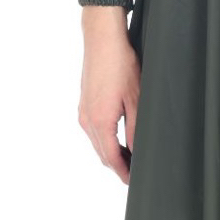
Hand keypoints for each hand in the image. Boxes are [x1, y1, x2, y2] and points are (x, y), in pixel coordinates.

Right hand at [77, 6, 140, 183]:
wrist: (102, 38)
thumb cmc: (120, 63)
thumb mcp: (135, 98)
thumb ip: (135, 129)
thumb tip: (137, 151)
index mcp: (99, 121)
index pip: (111, 158)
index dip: (123, 173)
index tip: (134, 181)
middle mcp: (86, 119)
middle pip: (102, 153)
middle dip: (117, 165)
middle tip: (135, 171)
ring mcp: (82, 110)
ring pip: (96, 142)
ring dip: (110, 152)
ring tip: (129, 155)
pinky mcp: (83, 102)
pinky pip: (92, 129)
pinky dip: (104, 138)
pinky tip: (117, 134)